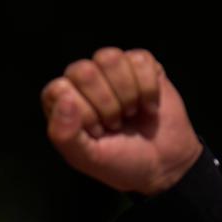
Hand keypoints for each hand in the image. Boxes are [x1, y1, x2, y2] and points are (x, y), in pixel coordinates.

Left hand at [41, 47, 201, 195]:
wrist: (163, 164)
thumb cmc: (120, 161)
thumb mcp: (86, 158)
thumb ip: (64, 135)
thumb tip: (64, 101)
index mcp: (61, 103)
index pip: (59, 89)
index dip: (83, 112)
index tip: (97, 131)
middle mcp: (82, 82)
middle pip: (84, 71)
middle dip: (106, 104)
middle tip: (115, 124)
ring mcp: (111, 70)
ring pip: (109, 58)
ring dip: (126, 93)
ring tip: (130, 112)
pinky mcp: (140, 64)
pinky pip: (139, 59)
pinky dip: (148, 88)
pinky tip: (148, 106)